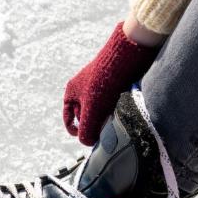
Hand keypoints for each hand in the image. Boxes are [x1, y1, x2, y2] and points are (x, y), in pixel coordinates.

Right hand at [63, 22, 159, 145]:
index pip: (69, 119)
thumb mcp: (92, 109)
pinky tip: (122, 111)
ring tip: (114, 119)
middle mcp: (84, 88)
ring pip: (100, 111)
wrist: (127, 55)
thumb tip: (86, 143)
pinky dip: (115, 110)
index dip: (76, 131)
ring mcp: (99, 86)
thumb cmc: (104, 82)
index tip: (86, 138)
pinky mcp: (114, 85)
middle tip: (104, 129)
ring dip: (106, 118)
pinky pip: (112, 104)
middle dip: (94, 124)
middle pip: (86, 116)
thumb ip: (86, 129)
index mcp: (72, 91)